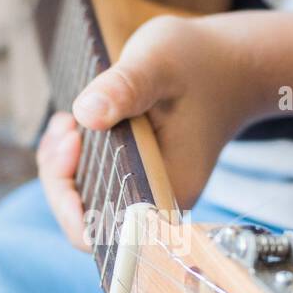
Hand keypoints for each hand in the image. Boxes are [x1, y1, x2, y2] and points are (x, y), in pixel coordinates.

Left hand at [38, 13, 258, 247]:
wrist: (232, 68)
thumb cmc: (200, 64)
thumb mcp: (158, 62)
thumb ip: (125, 87)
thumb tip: (86, 114)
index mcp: (167, 192)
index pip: (103, 230)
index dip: (70, 199)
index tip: (73, 140)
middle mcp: (155, 203)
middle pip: (85, 220)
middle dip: (60, 176)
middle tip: (66, 126)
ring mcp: (145, 193)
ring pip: (85, 202)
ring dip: (64, 166)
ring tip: (68, 123)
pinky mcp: (136, 179)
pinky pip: (94, 184)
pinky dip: (74, 160)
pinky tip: (75, 127)